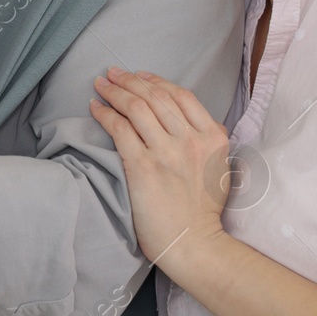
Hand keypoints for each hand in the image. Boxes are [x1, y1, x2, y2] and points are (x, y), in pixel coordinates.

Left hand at [90, 66, 229, 265]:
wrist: (193, 243)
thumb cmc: (204, 211)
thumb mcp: (220, 168)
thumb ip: (211, 141)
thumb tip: (199, 122)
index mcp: (213, 137)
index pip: (181, 96)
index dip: (157, 81)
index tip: (140, 75)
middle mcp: (191, 140)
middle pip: (156, 97)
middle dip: (130, 80)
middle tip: (112, 72)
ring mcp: (166, 152)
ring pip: (137, 107)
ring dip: (115, 91)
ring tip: (100, 84)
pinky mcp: (143, 167)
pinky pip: (120, 129)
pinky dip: (105, 113)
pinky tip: (95, 107)